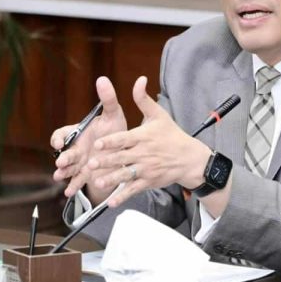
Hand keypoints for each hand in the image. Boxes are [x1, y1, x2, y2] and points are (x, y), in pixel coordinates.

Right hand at [51, 76, 127, 201]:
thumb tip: (103, 78)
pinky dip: (72, 186)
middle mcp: (75, 148)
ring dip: (63, 172)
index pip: (61, 134)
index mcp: (78, 133)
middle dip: (63, 157)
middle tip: (62, 161)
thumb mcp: (114, 114)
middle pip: (65, 153)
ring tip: (60, 177)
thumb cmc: (115, 128)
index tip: (60, 143)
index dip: (59, 138)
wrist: (124, 148)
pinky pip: (77, 180)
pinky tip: (69, 192)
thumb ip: (108, 98)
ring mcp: (80, 162)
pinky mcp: (86, 174)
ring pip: (68, 168)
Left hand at [85, 76, 211, 206]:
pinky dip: (123, 196)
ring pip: (126, 175)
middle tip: (91, 164)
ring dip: (111, 179)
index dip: (111, 142)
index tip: (98, 144)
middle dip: (106, 162)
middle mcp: (144, 153)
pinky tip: (111, 202)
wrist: (190, 158)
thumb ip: (144, 99)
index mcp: (143, 136)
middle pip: (122, 158)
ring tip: (97, 182)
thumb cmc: (172, 135)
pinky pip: (134, 190)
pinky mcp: (149, 181)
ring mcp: (147, 169)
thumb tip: (139, 80)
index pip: (124, 139)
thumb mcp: (159, 115)